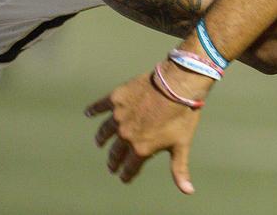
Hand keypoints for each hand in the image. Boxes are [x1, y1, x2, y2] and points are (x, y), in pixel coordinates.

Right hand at [85, 63, 210, 193]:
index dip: (127, 174)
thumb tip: (188, 191)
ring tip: (100, 142)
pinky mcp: (116, 98)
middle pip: (116, 152)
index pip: (130, 167)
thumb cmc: (183, 114)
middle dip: (114, 160)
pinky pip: (100, 106)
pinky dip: (93, 110)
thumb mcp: (182, 144)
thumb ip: (180, 169)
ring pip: (105, 131)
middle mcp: (126, 135)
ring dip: (102, 139)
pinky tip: (88, 113)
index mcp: (141, 148)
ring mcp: (119, 116)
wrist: (178, 84)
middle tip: (112, 164)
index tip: (124, 178)